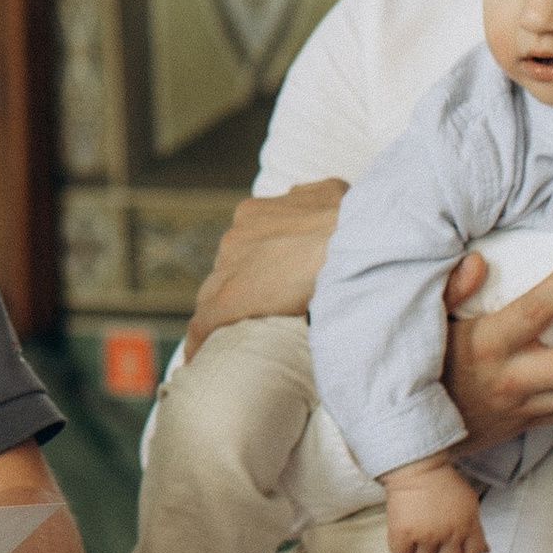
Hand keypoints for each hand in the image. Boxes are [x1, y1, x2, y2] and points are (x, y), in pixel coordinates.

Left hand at [183, 182, 346, 352]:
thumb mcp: (332, 195)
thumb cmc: (353, 221)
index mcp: (255, 214)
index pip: (246, 248)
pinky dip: (202, 340)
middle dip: (246, 288)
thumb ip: (314, 200)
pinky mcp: (228, 300)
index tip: (269, 285)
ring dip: (229, 314)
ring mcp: (228, 268)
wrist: (353, 244)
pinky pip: (206, 323)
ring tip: (238, 338)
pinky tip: (199, 357)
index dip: (258, 269)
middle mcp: (235, 237)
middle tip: (266, 312)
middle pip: (230, 271)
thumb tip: (316, 209)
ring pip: (216, 296)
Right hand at [381, 457, 487, 552]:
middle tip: (432, 534)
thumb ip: (476, 529)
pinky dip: (401, 546)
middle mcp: (449, 533)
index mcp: (468, 526)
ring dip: (419, 548)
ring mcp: (426, 535)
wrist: (416, 466)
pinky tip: (404, 532)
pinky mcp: (403, 533)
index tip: (452, 542)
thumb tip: (485, 550)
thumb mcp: (468, 503)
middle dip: (440, 551)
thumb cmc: (442, 481)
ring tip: (416, 529)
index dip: (462, 550)